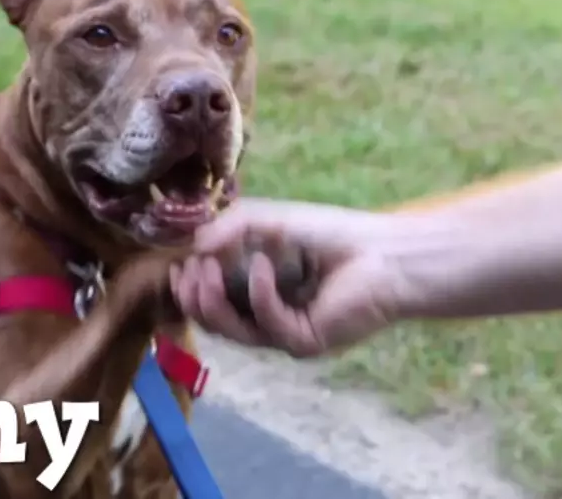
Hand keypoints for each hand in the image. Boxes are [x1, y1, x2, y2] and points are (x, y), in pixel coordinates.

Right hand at [170, 198, 433, 356]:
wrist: (383, 253)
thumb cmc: (329, 233)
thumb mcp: (269, 221)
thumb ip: (230, 229)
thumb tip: (192, 245)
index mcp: (256, 294)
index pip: (212, 302)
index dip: (190, 288)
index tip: (178, 265)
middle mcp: (266, 318)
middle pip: (215, 322)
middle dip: (194, 297)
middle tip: (189, 271)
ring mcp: (283, 334)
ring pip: (233, 331)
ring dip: (213, 301)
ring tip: (206, 271)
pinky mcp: (303, 341)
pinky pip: (267, 324)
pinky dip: (259, 293)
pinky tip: (263, 265)